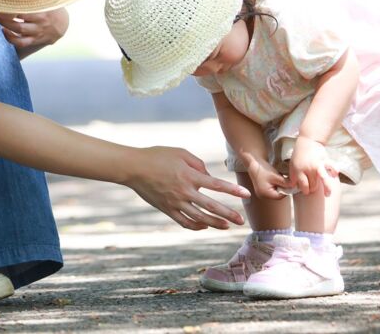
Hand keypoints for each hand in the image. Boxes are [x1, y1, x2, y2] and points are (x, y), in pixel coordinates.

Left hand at [0, 8, 68, 53]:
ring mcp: (37, 32)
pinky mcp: (34, 40)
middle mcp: (40, 21)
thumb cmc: (51, 8)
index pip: (25, 5)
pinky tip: (3, 31)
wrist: (62, 25)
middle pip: (19, 18)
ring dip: (4, 24)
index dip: (12, 3)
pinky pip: (21, 42)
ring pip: (18, 29)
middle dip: (4, 13)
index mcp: (43, 9)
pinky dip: (10, 38)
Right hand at [124, 147, 250, 229]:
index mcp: (189, 176)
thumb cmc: (157, 156)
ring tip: (226, 226)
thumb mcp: (180, 153)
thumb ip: (198, 163)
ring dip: (215, 223)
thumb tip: (208, 176)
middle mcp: (184, 191)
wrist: (133, 168)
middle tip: (241, 221)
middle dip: (228, 214)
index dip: (233, 190)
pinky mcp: (167, 209)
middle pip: (211, 206)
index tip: (247, 195)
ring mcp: (175, 203)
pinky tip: (204, 226)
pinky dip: (196, 226)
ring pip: (199, 218)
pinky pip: (184, 222)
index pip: (216, 185)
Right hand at [246, 155, 292, 199]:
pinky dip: (275, 185)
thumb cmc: (264, 169)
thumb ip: (285, 183)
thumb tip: (294, 186)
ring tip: (278, 178)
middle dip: (283, 187)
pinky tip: (274, 178)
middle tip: (284, 179)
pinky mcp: (261, 190)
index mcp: (265, 194)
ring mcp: (261, 193)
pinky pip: (271, 189)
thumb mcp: (276, 176)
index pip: (280, 196)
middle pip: (278, 194)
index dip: (287, 189)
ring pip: (275, 192)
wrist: (253, 164)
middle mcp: (262, 196)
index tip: (290, 182)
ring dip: (279, 186)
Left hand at [289, 136, 338, 196]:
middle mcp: (308, 168)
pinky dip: (334, 171)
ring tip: (327, 195)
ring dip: (326, 188)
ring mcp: (317, 165)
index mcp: (298, 170)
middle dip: (313, 189)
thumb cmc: (299, 155)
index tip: (306, 191)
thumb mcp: (292, 165)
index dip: (305, 190)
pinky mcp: (325, 160)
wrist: (308, 141)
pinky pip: (332, 167)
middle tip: (313, 189)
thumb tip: (293, 187)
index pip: (303, 185)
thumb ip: (293, 177)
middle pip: (313, 185)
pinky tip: (335, 175)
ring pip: (323, 179)